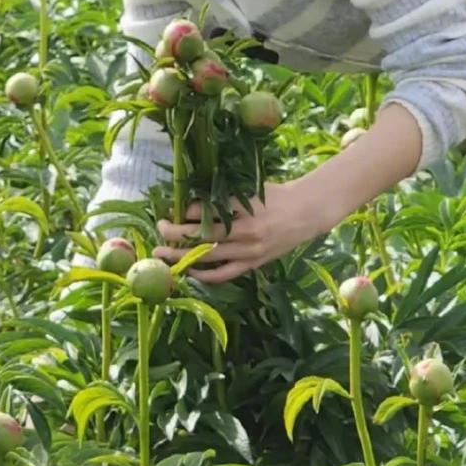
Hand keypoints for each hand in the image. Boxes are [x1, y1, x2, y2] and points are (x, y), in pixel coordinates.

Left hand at [153, 176, 339, 282]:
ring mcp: (249, 252)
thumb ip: (224, 199)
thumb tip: (190, 206)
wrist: (306, 213)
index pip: (206, 214)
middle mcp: (246, 234)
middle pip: (202, 238)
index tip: (172, 210)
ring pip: (208, 258)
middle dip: (175, 235)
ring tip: (162, 254)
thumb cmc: (276, 196)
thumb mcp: (250, 190)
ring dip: (182, 257)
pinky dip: (204, 275)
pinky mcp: (253, 264)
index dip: (185, 212)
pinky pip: (224, 274)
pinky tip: (189, 270)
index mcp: (244, 211)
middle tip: (159, 229)